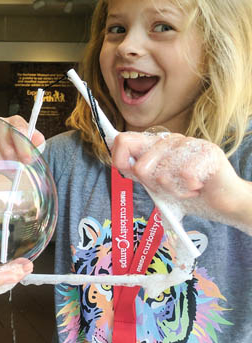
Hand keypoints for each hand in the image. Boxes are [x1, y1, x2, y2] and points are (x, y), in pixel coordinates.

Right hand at [0, 115, 45, 165]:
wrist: (1, 156)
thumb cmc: (17, 149)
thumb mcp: (32, 146)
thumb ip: (37, 143)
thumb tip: (38, 141)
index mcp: (15, 121)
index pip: (19, 129)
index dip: (23, 146)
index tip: (26, 160)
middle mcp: (0, 122)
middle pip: (6, 142)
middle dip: (13, 159)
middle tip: (17, 169)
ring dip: (2, 164)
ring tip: (8, 169)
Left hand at [111, 131, 251, 230]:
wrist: (224, 202)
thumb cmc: (189, 191)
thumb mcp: (157, 183)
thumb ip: (138, 172)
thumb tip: (118, 162)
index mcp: (156, 144)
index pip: (124, 140)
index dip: (119, 161)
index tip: (132, 175)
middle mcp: (171, 139)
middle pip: (140, 166)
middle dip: (152, 186)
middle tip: (170, 187)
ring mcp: (190, 143)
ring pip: (161, 175)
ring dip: (174, 191)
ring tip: (186, 188)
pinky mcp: (207, 151)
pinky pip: (183, 175)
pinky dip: (188, 190)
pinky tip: (197, 187)